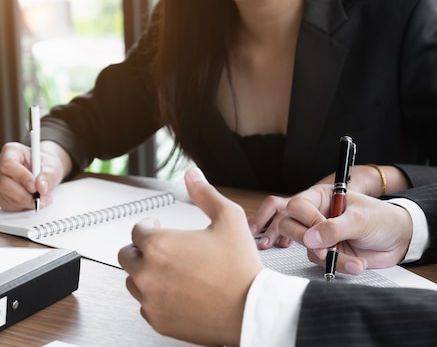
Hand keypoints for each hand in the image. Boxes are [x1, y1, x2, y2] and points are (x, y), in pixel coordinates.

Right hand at [0, 141, 68, 210]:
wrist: (45, 172)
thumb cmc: (46, 165)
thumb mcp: (52, 167)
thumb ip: (47, 176)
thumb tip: (41, 187)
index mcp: (12, 152)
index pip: (8, 164)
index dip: (21, 177)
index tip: (35, 186)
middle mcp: (1, 165)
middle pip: (4, 183)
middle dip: (24, 195)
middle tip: (40, 199)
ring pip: (5, 196)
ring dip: (25, 202)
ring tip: (42, 200)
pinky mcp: (1, 194)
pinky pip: (7, 205)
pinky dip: (22, 206)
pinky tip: (32, 202)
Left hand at [118, 167, 262, 346]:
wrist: (250, 309)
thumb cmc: (241, 268)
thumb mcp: (229, 218)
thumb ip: (205, 194)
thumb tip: (192, 175)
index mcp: (161, 245)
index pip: (137, 230)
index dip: (149, 225)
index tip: (156, 227)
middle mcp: (148, 273)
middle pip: (126, 255)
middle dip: (141, 249)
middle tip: (159, 248)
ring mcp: (151, 299)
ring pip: (133, 282)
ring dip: (145, 273)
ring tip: (170, 270)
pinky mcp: (158, 321)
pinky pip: (145, 306)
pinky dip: (156, 297)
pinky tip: (176, 291)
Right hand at [278, 184, 412, 274]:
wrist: (399, 239)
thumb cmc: (382, 219)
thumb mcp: (360, 220)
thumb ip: (334, 228)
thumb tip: (310, 238)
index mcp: (323, 198)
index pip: (298, 205)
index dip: (306, 219)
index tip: (321, 230)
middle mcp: (318, 215)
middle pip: (290, 226)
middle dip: (306, 240)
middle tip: (324, 250)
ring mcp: (322, 235)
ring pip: (307, 248)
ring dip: (330, 257)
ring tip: (353, 260)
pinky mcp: (329, 253)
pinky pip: (322, 262)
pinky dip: (339, 266)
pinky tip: (357, 264)